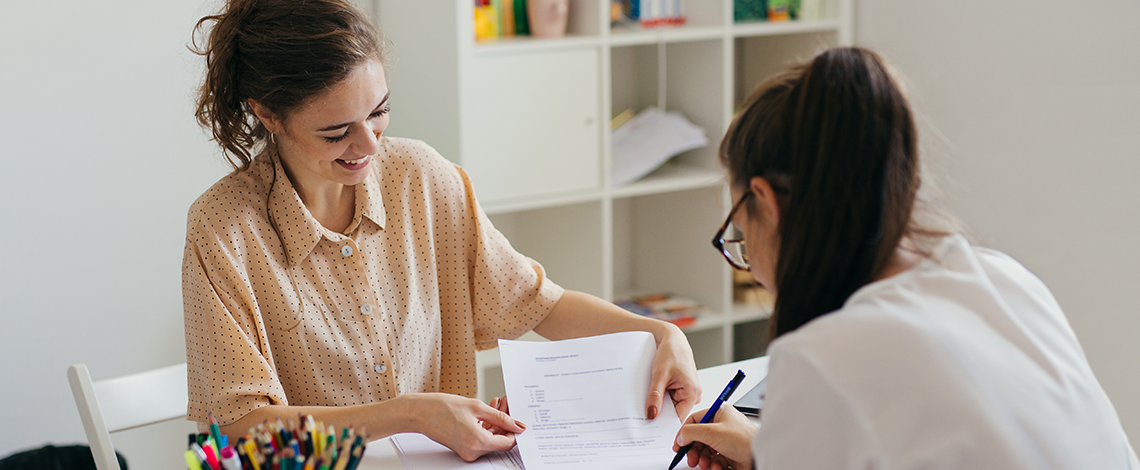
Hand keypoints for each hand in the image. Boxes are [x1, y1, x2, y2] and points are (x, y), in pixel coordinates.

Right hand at [405, 393, 526, 461]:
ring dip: (497, 422)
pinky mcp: (463, 448)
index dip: (515, 430)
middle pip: (499, 441)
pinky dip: (487, 426)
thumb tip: (517, 425)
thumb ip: (500, 417)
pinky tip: (489, 410)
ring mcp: (468, 451)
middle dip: (506, 422)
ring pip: (491, 439)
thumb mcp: (477, 407)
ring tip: (498, 403)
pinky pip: (481, 439)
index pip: (508, 443)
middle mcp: (473, 452)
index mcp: (478, 442)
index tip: (517, 417)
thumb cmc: (442, 408)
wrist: (420, 413)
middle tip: (507, 403)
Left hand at [647, 325, 701, 419]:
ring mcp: (688, 393)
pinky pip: (670, 400)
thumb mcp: (659, 375)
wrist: (672, 340)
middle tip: (642, 416)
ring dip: (659, 405)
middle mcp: (693, 395)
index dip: (664, 424)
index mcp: (692, 392)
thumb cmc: (671, 353)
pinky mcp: (682, 391)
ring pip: (670, 407)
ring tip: (647, 399)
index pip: (678, 418)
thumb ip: (655, 396)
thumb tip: (651, 415)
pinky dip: (661, 399)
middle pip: (674, 414)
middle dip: (659, 414)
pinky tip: (652, 394)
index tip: (650, 429)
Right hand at [673, 405, 756, 469]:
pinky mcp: (730, 453)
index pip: (695, 420)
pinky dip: (713, 465)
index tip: (679, 445)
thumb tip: (681, 436)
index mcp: (720, 413)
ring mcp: (727, 440)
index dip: (685, 433)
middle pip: (699, 438)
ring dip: (703, 459)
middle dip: (694, 450)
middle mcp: (723, 425)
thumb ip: (692, 432)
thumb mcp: (712, 432)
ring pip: (706, 450)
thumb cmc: (744, 440)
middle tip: (691, 458)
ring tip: (705, 464)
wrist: (760, 457)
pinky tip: (716, 467)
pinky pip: (715, 459)